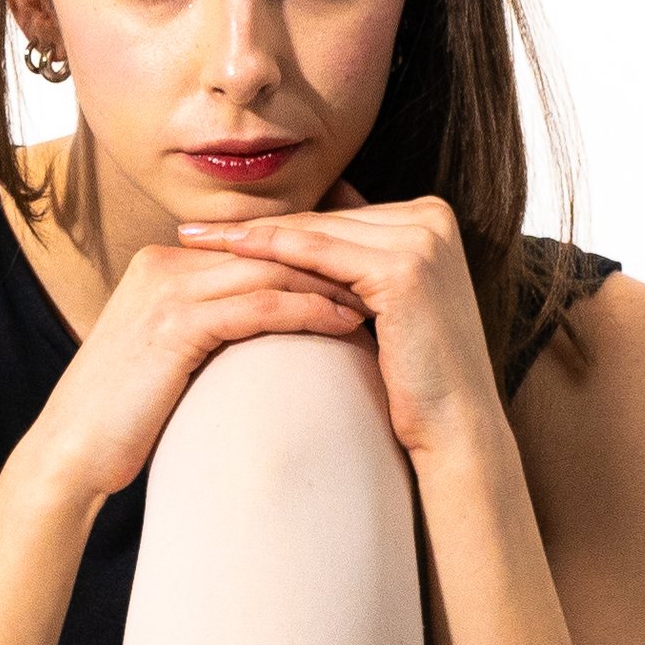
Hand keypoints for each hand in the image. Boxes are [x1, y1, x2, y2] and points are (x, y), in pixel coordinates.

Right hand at [32, 235, 370, 500]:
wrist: (71, 454)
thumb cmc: (124, 418)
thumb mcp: (168, 358)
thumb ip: (209, 330)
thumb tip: (263, 331)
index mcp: (162, 266)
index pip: (253, 248)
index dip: (309, 259)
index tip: (359, 274)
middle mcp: (163, 264)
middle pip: (267, 250)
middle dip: (329, 263)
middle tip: (384, 279)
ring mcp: (167, 291)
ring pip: (270, 272)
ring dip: (329, 283)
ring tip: (379, 300)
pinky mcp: (177, 325)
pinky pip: (259, 307)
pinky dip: (307, 311)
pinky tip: (345, 324)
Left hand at [174, 182, 501, 462]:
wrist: (454, 427)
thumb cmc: (411, 380)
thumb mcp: (379, 309)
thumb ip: (351, 270)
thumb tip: (299, 248)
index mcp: (429, 219)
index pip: (332, 218)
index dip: (273, 226)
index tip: (217, 232)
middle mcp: (431, 217)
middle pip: (321, 220)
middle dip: (252, 226)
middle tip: (190, 232)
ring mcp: (422, 237)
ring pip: (314, 232)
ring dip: (249, 236)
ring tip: (194, 242)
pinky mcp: (404, 266)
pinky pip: (319, 254)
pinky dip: (270, 252)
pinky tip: (228, 255)